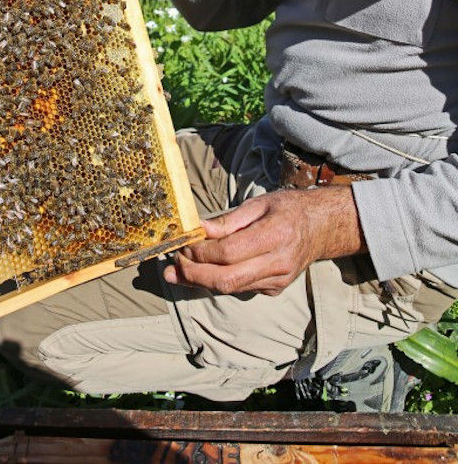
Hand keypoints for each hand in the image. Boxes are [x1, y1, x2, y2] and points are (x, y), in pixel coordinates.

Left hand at [163, 187, 365, 296]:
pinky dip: (218, 281)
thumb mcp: (259, 204)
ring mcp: (277, 280)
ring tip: (177, 272)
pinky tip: (203, 272)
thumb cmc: (288, 209)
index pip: (229, 253)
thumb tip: (198, 230)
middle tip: (173, 266)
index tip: (183, 245)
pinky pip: (239, 288)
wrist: (321, 228)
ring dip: (200, 282)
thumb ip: (228, 220)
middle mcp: (278, 263)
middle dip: (194, 275)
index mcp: (276, 234)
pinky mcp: (274, 290)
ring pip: (230, 289)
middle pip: (227, 280)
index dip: (201, 253)